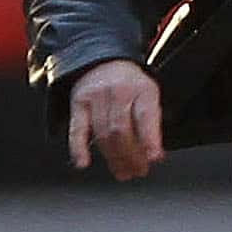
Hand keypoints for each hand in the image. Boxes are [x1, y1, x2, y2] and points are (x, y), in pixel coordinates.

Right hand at [66, 59, 164, 181]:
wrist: (102, 59)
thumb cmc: (131, 84)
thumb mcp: (149, 93)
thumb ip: (152, 120)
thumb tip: (153, 155)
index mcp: (141, 89)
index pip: (146, 116)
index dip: (150, 140)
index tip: (155, 158)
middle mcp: (118, 91)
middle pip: (122, 129)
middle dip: (131, 155)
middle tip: (138, 171)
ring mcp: (96, 97)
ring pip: (102, 133)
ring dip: (113, 158)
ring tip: (122, 172)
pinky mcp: (78, 103)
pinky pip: (77, 128)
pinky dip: (78, 148)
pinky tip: (83, 163)